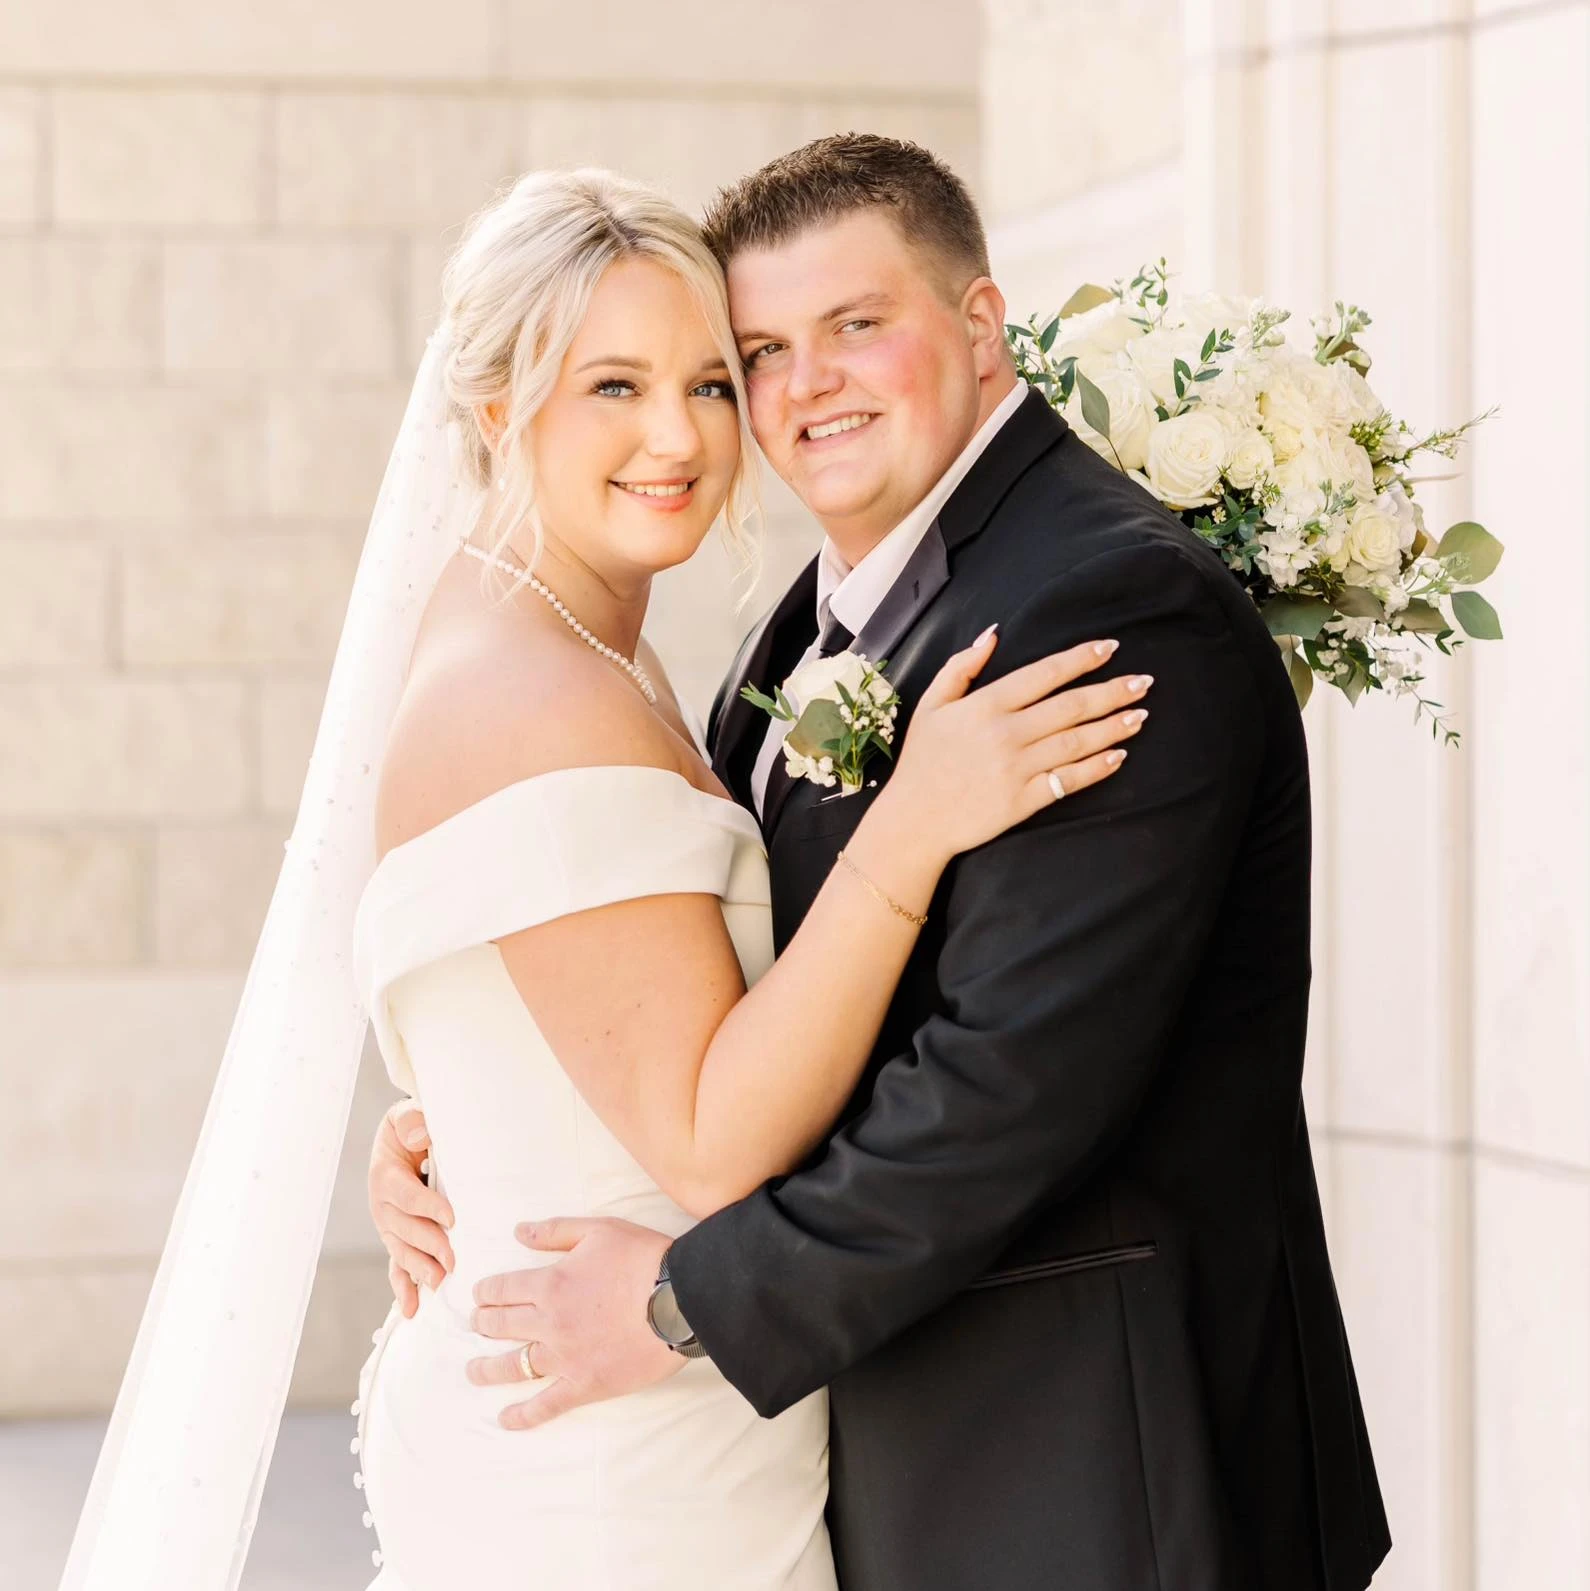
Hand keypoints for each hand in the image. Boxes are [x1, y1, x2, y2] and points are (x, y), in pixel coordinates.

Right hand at [368, 1100, 453, 1317]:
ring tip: (439, 1282)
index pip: (406, 1194)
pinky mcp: (396, 1239)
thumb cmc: (412, 1127)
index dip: (428, 1206)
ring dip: (419, 1269)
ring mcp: (388, 1226)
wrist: (403, 1138)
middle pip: (404, 1230)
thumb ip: (413, 1121)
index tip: (452, 1218)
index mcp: (385, 1174)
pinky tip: (411, 1309)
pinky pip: (396, 1266)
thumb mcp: (409, 1116)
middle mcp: (382, 1205)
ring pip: (401, 1251)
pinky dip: (402, 1288)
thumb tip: (420, 1136)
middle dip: (429, 1245)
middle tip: (453, 1259)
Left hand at [467, 1217, 682, 1430]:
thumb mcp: (599, 1230)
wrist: (680, 1299)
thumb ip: (555, 1231)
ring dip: (487, 1369)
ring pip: (514, 1366)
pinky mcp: (585, 1384)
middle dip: (483, 1323)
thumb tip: (518, 1232)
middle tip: (477, 1324)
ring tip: (472, 1371)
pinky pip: (546, 1405)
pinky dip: (523, 1415)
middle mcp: (549, 1323)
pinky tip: (505, 1418)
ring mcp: (565, 1357)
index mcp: (550, 1284)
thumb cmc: (642, 1259)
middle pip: (502, 1326)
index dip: (486, 1292)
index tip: (479, 1295)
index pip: (502, 1290)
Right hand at [886, 631, 1150, 862]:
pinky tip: (1119, 756)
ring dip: (1113, 727)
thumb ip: (960, 667)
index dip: (1081, 659)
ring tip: (1141, 715)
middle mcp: (1005, 733)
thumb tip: (991, 635)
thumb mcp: (930, 705)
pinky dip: (1096, 768)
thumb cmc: (922, 761)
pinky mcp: (1023, 801)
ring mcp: (1016, 769)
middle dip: (1112, 691)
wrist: (914, 821)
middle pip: (1071, 706)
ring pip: (1076, 741)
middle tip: (1144, 682)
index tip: (1110, 648)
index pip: (1044, 674)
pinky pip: (1068, 781)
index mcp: (985, 705)